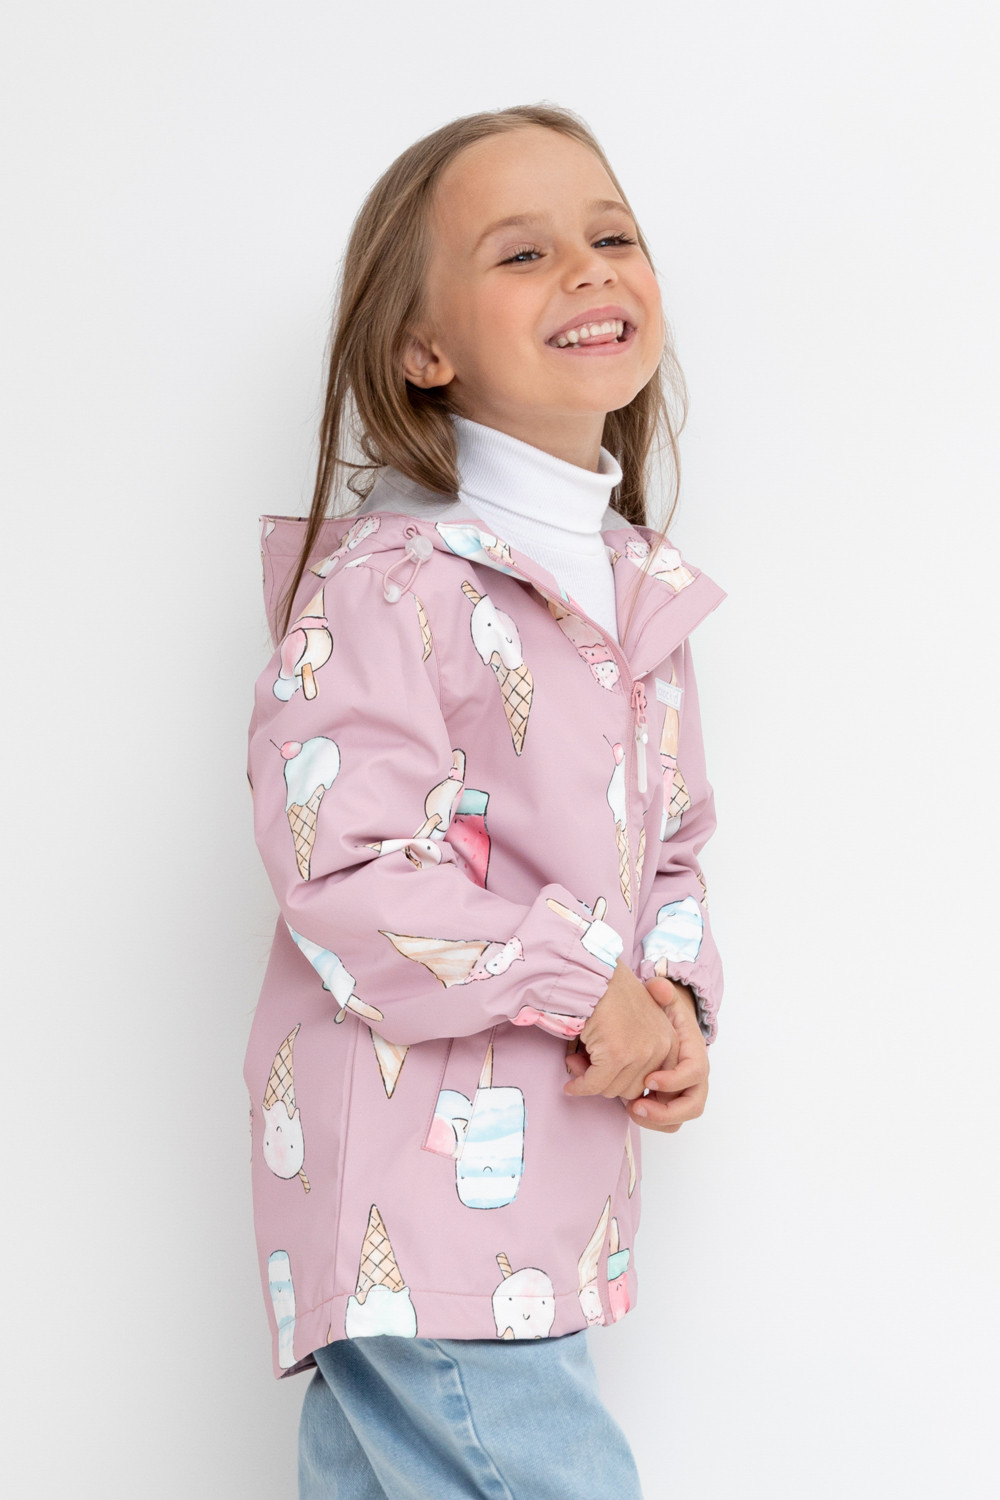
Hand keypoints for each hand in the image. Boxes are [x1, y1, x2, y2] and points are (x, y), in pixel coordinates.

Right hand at [563, 961, 679, 1102]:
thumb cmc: (610, 994)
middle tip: (585, 1066)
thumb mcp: (637, 1024)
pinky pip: (594, 1085)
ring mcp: (639, 1052)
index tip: (607, 1076)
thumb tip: (615, 1087)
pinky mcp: (616, 1055)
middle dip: (606, 1083)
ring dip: (590, 1082)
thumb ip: (635, 1055)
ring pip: (612, 1090)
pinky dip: (579, 1087)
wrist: (594, 973)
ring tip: (577, 1062)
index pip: (651, 1080)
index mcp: (670, 1041)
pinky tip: (570, 1084)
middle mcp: (660, 1048)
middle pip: (632, 1090)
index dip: (625, 1081)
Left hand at [625, 978, 709, 1132]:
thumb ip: (662, 992)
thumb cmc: (664, 1015)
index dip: (675, 1079)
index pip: (694, 1072)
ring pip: (678, 1120)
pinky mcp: (669, 1103)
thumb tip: (659, 987)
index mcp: (695, 1054)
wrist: (666, 1027)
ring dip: (655, 1120)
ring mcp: (683, 1094)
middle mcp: (694, 1079)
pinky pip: (666, 1122)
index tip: (649, 1079)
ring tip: (631, 1111)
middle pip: (692, 1105)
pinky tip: (629, 1110)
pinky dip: (650, 1122)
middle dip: (665, 1110)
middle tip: (636, 1106)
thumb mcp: (664, 1000)